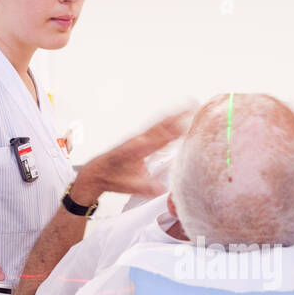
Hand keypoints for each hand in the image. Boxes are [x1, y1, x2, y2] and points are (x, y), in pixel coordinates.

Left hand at [72, 107, 194, 202]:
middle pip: (163, 125)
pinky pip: (157, 125)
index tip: (188, 125)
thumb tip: (162, 190)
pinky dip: (169, 118)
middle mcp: (139, 139)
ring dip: (176, 113)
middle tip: (195, 107)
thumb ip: (146, 186)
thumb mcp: (129, 185)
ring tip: (191, 104)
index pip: (159, 138)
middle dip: (180, 115)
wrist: (98, 172)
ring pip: (160, 122)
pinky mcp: (141, 137)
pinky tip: (177, 115)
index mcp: (137, 149)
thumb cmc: (112, 177)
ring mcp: (140, 136)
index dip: (174, 131)